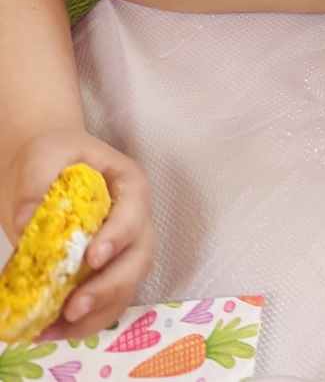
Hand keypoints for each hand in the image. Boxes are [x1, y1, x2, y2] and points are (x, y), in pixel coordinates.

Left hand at [0, 128, 154, 337]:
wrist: (48, 169)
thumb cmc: (53, 155)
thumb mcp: (42, 156)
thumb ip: (35, 182)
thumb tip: (25, 219)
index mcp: (129, 185)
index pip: (135, 210)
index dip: (119, 236)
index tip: (91, 258)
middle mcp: (135, 220)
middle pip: (140, 256)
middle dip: (110, 286)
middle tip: (74, 306)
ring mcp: (123, 251)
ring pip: (127, 287)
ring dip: (97, 312)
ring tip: (57, 327)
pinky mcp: (104, 275)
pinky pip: (105, 304)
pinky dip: (82, 323)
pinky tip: (50, 329)